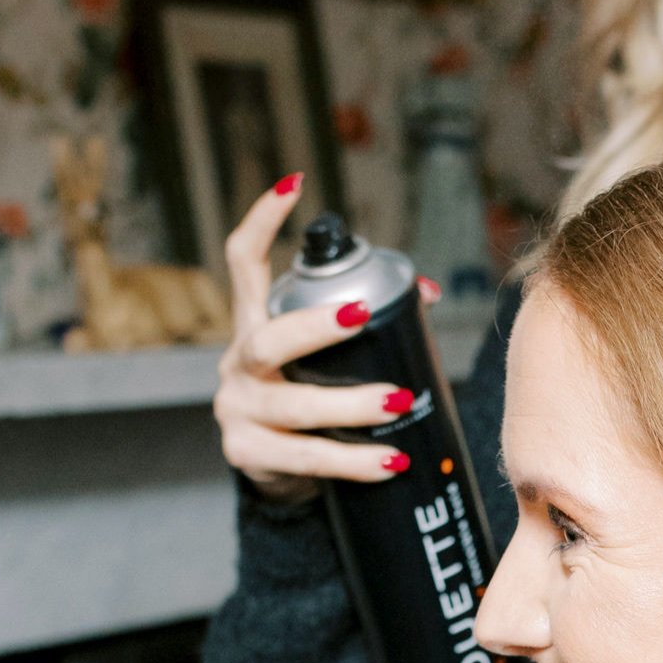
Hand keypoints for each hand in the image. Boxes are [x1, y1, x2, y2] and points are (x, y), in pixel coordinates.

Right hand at [214, 177, 442, 501]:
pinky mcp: (247, 455)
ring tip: (397, 401)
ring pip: (294, 407)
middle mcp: (237, 364)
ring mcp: (237, 411)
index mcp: (253, 326)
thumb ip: (365, 323)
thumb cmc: (308, 404)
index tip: (294, 185)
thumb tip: (426, 294)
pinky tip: (387, 463)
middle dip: (317, 327)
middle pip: (270, 340)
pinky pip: (305, 458)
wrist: (279, 477)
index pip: (243, 262)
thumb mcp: (323, 361)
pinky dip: (351, 461)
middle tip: (363, 315)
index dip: (263, 222)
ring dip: (350, 405)